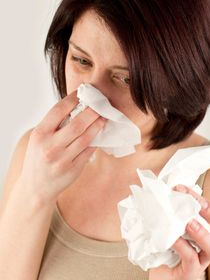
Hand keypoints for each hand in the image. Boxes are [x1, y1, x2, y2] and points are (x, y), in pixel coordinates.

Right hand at [18, 89, 105, 203]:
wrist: (36, 187)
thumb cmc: (39, 157)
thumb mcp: (39, 139)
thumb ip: (54, 124)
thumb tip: (77, 106)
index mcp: (40, 135)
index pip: (58, 111)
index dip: (73, 99)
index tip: (83, 92)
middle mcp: (50, 147)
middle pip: (77, 124)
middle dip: (91, 112)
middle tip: (100, 105)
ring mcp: (62, 160)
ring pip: (86, 138)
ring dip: (97, 126)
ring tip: (103, 118)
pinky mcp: (74, 169)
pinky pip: (89, 151)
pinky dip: (96, 140)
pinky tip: (100, 133)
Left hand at [148, 185, 209, 279]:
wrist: (161, 275)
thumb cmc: (168, 248)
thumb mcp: (172, 227)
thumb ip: (173, 213)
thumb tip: (162, 191)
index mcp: (206, 231)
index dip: (203, 200)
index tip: (182, 189)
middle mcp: (208, 245)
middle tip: (193, 202)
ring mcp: (201, 260)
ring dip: (201, 231)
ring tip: (187, 222)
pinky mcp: (190, 272)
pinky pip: (191, 259)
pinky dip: (182, 246)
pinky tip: (172, 238)